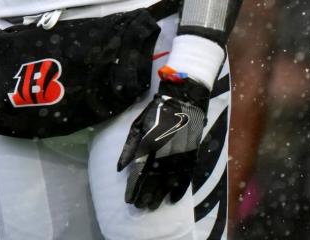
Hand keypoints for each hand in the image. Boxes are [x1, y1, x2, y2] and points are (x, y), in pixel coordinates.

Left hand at [116, 75, 209, 209]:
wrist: (183, 102)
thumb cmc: (156, 113)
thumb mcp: (137, 126)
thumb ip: (129, 148)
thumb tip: (119, 168)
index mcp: (149, 149)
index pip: (139, 176)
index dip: (133, 189)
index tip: (128, 200)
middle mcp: (164, 157)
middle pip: (152, 183)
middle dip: (144, 196)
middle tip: (138, 207)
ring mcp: (179, 159)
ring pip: (167, 184)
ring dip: (158, 197)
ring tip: (151, 207)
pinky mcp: (191, 158)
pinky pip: (185, 179)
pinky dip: (179, 191)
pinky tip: (172, 200)